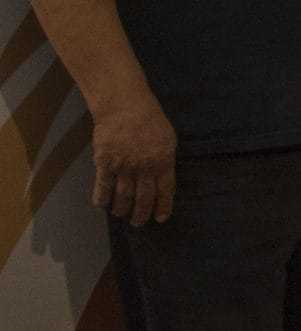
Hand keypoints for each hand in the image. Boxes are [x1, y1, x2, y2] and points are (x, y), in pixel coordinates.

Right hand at [90, 92, 177, 224]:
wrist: (124, 107)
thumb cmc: (150, 120)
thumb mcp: (168, 139)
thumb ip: (165, 160)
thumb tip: (163, 177)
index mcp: (164, 162)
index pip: (165, 191)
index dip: (163, 207)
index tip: (161, 219)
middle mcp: (144, 168)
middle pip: (144, 199)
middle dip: (141, 215)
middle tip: (139, 223)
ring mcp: (124, 167)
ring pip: (123, 197)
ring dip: (122, 210)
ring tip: (121, 215)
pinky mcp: (105, 164)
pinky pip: (102, 188)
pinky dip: (102, 200)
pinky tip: (102, 206)